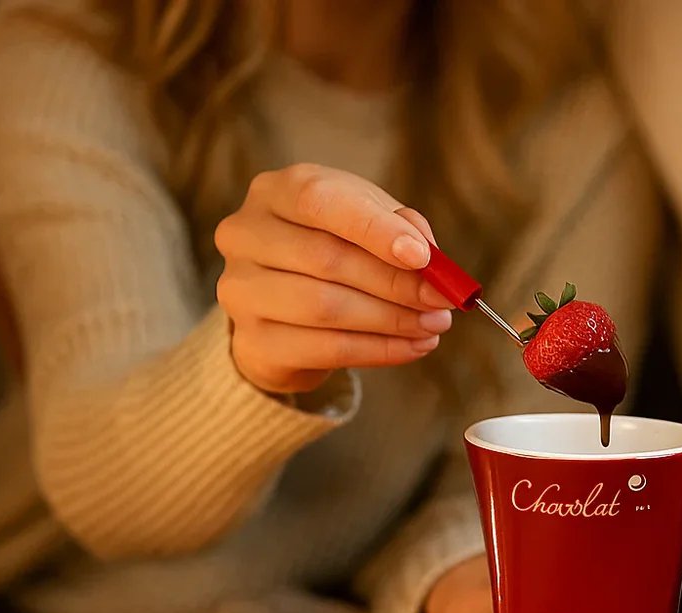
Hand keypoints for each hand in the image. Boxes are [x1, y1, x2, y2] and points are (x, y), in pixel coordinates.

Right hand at [214, 163, 455, 393]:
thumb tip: (430, 258)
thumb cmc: (331, 249)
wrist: (285, 311)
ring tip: (433, 324)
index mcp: (274, 192)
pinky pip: (324, 350)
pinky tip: (413, 347)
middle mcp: (244, 235)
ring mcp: (240, 290)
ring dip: (391, 320)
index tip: (423, 257)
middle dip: (395, 283)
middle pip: (325, 259)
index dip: (373, 229)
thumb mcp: (367, 222)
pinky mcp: (252, 341)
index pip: (318, 200)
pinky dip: (378, 351)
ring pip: (325, 308)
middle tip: (442, 299)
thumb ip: (400, 227)